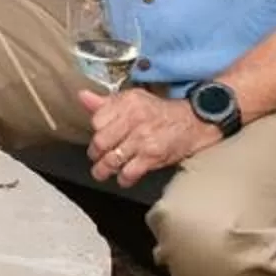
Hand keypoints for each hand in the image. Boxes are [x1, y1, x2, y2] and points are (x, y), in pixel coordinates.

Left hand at [80, 86, 218, 186]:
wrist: (193, 122)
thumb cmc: (160, 111)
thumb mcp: (134, 99)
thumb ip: (107, 102)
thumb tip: (82, 97)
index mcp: (128, 103)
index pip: (97, 120)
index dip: (94, 132)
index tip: (98, 137)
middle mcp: (134, 119)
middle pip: (101, 142)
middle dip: (96, 154)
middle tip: (97, 158)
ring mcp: (143, 139)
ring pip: (112, 159)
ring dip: (103, 170)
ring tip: (101, 172)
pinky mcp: (152, 156)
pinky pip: (130, 172)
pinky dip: (123, 178)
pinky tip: (123, 178)